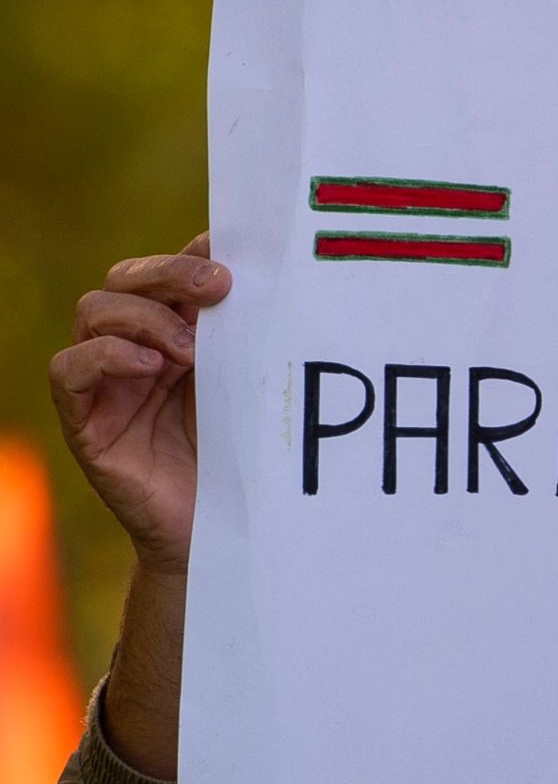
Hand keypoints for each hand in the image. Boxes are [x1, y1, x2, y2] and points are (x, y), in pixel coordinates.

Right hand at [47, 235, 231, 576]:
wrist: (222, 532)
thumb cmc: (239, 462)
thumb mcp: (247, 391)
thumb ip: (242, 341)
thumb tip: (262, 278)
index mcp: (172, 337)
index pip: (165, 276)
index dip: (189, 256)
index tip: (232, 251)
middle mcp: (132, 351)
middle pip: (124, 282)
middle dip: (169, 275)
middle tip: (217, 285)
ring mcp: (104, 384)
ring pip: (94, 312)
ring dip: (144, 318)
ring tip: (191, 349)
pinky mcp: (84, 421)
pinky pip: (69, 370)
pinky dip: (106, 356)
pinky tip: (149, 366)